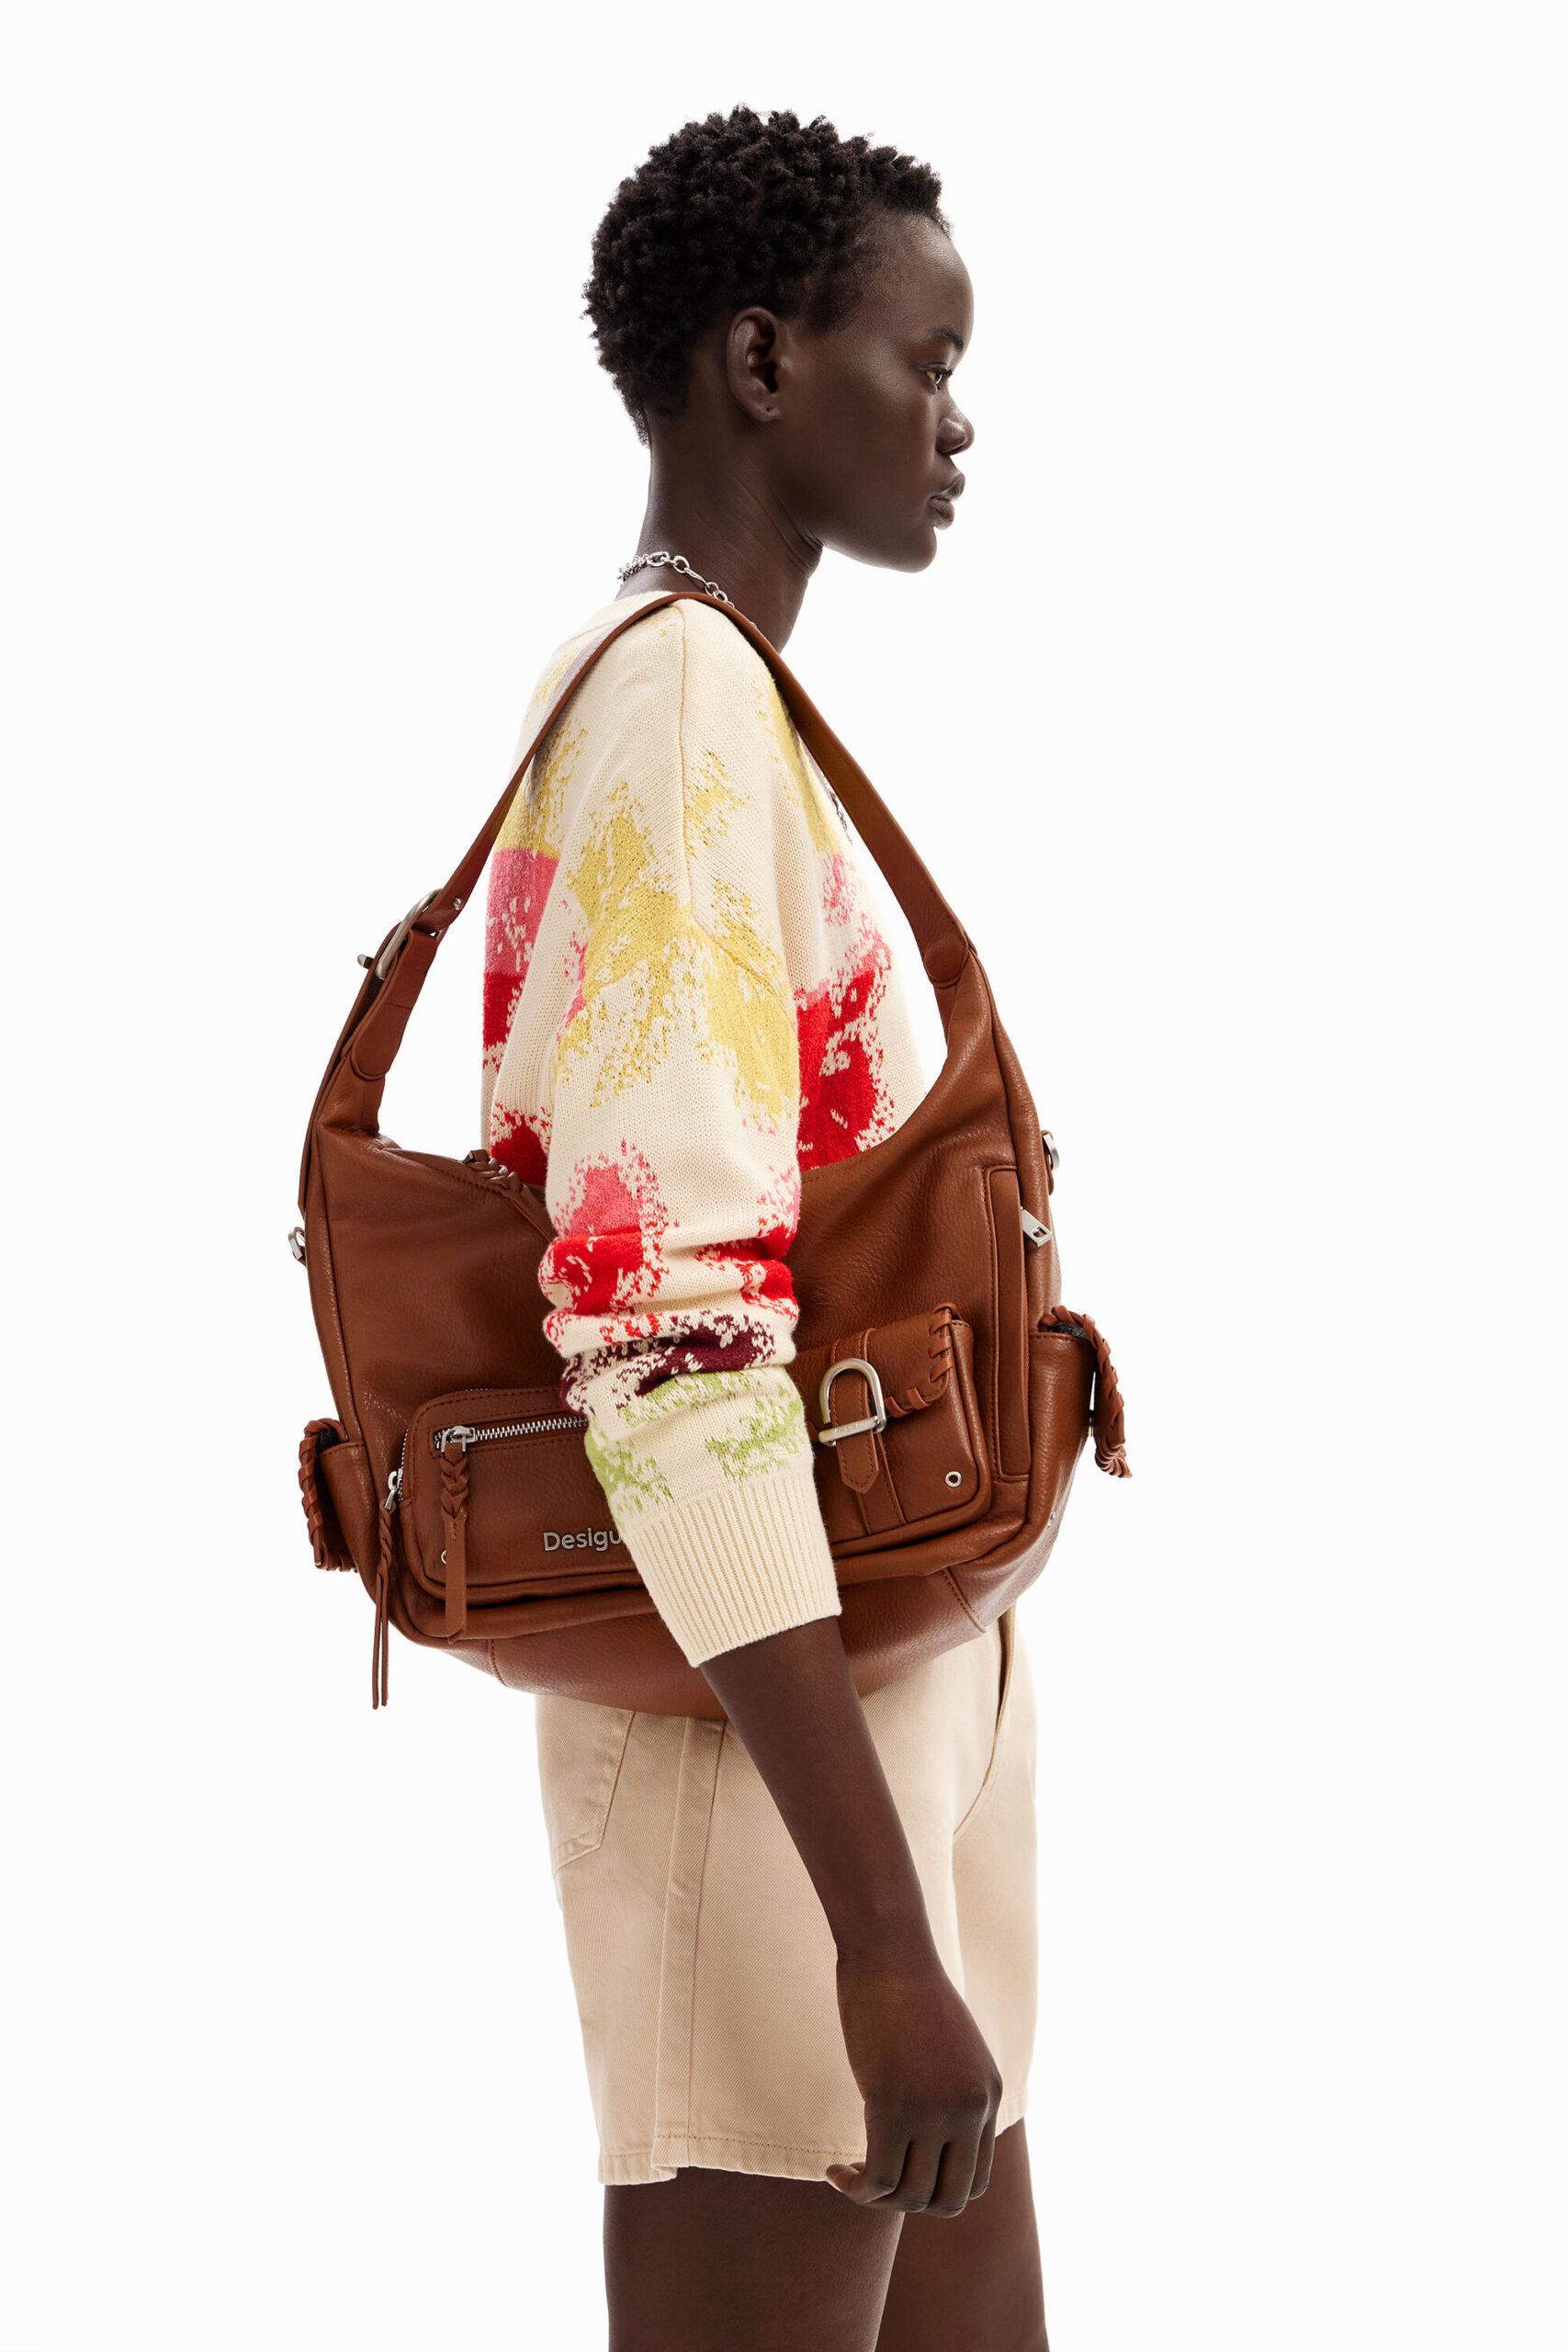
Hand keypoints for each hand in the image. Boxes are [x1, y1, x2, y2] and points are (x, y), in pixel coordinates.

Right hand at [826, 1949, 1002, 2215]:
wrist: (888, 1951)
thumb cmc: (905, 1987)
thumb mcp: (944, 2044)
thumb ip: (946, 2087)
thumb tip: (923, 2127)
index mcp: (987, 2096)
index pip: (976, 2179)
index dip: (935, 2188)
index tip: (900, 2171)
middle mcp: (970, 2110)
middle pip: (950, 2200)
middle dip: (910, 2203)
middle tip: (873, 2179)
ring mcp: (936, 2111)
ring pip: (911, 2196)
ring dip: (876, 2198)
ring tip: (848, 2176)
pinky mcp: (894, 2107)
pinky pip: (878, 2179)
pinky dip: (855, 2188)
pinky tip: (834, 2171)